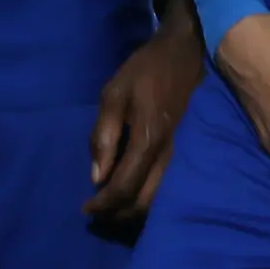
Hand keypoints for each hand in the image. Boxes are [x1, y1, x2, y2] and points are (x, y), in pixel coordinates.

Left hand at [86, 17, 208, 229]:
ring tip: (109, 204)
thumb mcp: (114, 94)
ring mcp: (178, 156)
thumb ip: (103, 135)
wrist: (184, 54)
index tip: (85, 208)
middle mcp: (167, 156)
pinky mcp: (181, 152)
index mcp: (148, 141)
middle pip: (143, 203)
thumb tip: (96, 177)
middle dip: (117, 214)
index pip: (125, 187)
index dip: (103, 204)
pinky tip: (128, 189)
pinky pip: (164, 188)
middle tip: (96, 211)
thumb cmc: (145, 71)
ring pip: (157, 200)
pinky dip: (144, 197)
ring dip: (131, 210)